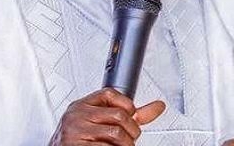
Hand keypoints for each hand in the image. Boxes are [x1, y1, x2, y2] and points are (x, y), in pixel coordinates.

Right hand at [48, 87, 165, 145]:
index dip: (127, 104)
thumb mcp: (99, 122)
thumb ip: (127, 115)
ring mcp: (76, 131)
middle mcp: (77, 115)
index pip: (109, 93)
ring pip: (117, 134)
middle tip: (129, 139)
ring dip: (126, 145)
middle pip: (118, 115)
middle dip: (131, 131)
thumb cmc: (80, 140)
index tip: (132, 116)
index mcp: (81, 105)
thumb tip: (157, 106)